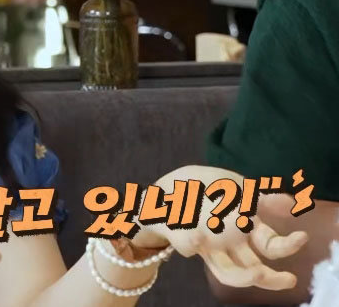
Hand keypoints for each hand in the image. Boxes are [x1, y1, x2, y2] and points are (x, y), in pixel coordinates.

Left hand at [136, 165, 307, 290]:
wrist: (163, 191)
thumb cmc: (201, 188)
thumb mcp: (232, 184)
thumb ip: (258, 196)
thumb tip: (291, 202)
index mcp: (243, 228)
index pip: (270, 245)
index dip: (286, 245)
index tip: (301, 237)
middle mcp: (227, 244)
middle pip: (252, 270)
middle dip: (270, 278)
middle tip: (285, 278)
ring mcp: (205, 246)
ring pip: (227, 273)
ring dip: (242, 277)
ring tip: (255, 274)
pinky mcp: (179, 239)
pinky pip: (186, 245)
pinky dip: (191, 243)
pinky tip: (197, 237)